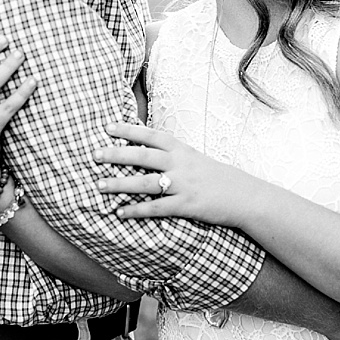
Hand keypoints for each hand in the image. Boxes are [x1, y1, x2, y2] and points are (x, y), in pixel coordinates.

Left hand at [95, 123, 254, 226]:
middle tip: (95, 154)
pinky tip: (120, 212)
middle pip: (144, 156)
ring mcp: (184, 185)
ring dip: (121, 184)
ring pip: (146, 182)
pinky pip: (157, 208)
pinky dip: (137, 210)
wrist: (244, 196)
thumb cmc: (215, 178)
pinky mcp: (187, 205)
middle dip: (117, 154)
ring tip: (99, 185)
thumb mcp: (194, 159)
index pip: (151, 136)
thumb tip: (144, 151)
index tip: (107, 127)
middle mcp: (181, 164)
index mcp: (182, 150)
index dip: (129, 130)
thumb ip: (171, 155)